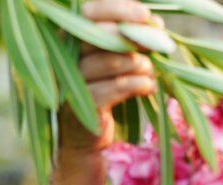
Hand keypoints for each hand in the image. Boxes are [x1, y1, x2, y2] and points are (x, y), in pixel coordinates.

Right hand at [59, 0, 159, 154]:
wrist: (87, 135)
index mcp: (67, 36)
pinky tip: (149, 86)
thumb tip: (156, 22)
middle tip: (158, 44)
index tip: (145, 14)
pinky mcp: (84, 104)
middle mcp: (63, 55)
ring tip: (149, 70)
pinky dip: (140, 84)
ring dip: (141, 63)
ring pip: (113, 60)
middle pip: (101, 34)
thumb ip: (128, 38)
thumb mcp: (113, 58)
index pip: (88, 11)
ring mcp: (70, 81)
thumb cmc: (103, 89)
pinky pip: (118, 86)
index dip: (117, 9)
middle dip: (136, 36)